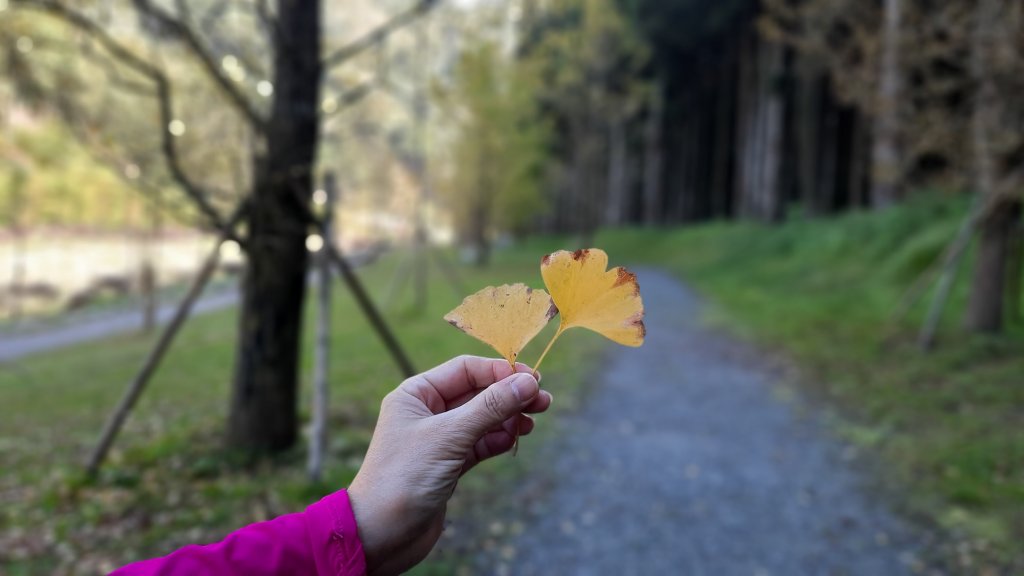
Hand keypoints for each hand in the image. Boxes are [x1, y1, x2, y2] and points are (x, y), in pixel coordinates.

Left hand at [347, 356, 551, 575]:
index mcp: (416, 394)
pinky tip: (515, 437)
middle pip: (478, 392)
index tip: (533, 379)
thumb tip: (527, 382)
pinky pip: (480, 443)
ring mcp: (439, 439)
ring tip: (534, 419)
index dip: (500, 371)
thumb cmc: (404, 477)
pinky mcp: (449, 464)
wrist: (381, 535)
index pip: (466, 369)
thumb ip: (490, 407)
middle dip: (510, 394)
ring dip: (509, 417)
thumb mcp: (449, 436)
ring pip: (483, 419)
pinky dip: (499, 439)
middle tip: (543, 400)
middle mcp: (427, 412)